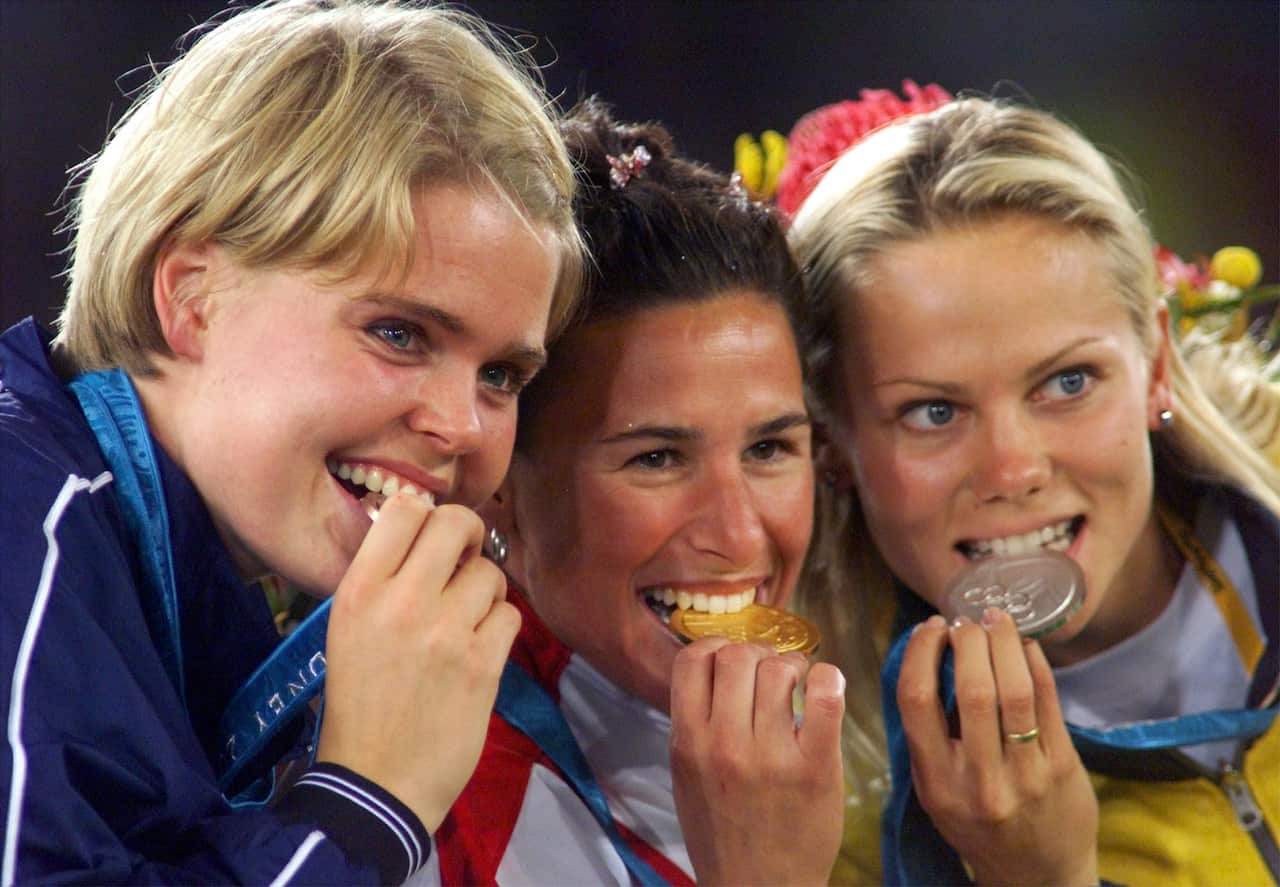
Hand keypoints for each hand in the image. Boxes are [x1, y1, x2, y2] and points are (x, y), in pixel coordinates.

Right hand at [316, 493, 519, 831]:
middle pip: (457, 524)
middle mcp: (403, 602)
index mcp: (360, 591)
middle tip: (463, 558)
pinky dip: (500, 626)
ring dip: (485, 589)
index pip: (404, 510)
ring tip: (468, 616)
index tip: (430, 537)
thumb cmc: (358, 703)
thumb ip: (382, 579)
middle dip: (468, 534)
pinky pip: (510, 614)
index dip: (426, 514)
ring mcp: (447, 632)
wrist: (378, 782)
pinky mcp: (483, 664)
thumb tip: (421, 532)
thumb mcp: (347, 630)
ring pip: (490, 571)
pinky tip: (481, 645)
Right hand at [669, 638, 845, 886]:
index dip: (714, 647)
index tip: (730, 659)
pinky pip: (825, 697)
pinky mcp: (816, 767)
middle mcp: (725, 744)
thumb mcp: (687, 776)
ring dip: (792, 666)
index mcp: (688, 743)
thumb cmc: (722, 831)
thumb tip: (715, 665)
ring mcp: (771, 755)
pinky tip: (825, 687)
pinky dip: (828, 678)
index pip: (693, 659)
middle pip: (737, 655)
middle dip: (756, 653)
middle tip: (768, 671)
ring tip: (797, 685)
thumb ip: (695, 723)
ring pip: (779, 668)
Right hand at [897, 611, 1097, 885]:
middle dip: (967, 640)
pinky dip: (1034, 661)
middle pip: (971, 688)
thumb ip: (929, 738)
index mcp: (938, 781)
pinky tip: (1025, 645)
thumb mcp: (936, 793)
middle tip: (965, 621)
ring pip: (1015, 689)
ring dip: (1003, 642)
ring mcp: (1026, 774)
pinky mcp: (1063, 766)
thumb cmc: (977, 824)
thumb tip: (930, 658)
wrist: (1037, 875)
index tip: (929, 630)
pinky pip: (1048, 699)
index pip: (917, 700)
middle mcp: (981, 779)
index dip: (921, 652)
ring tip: (995, 621)